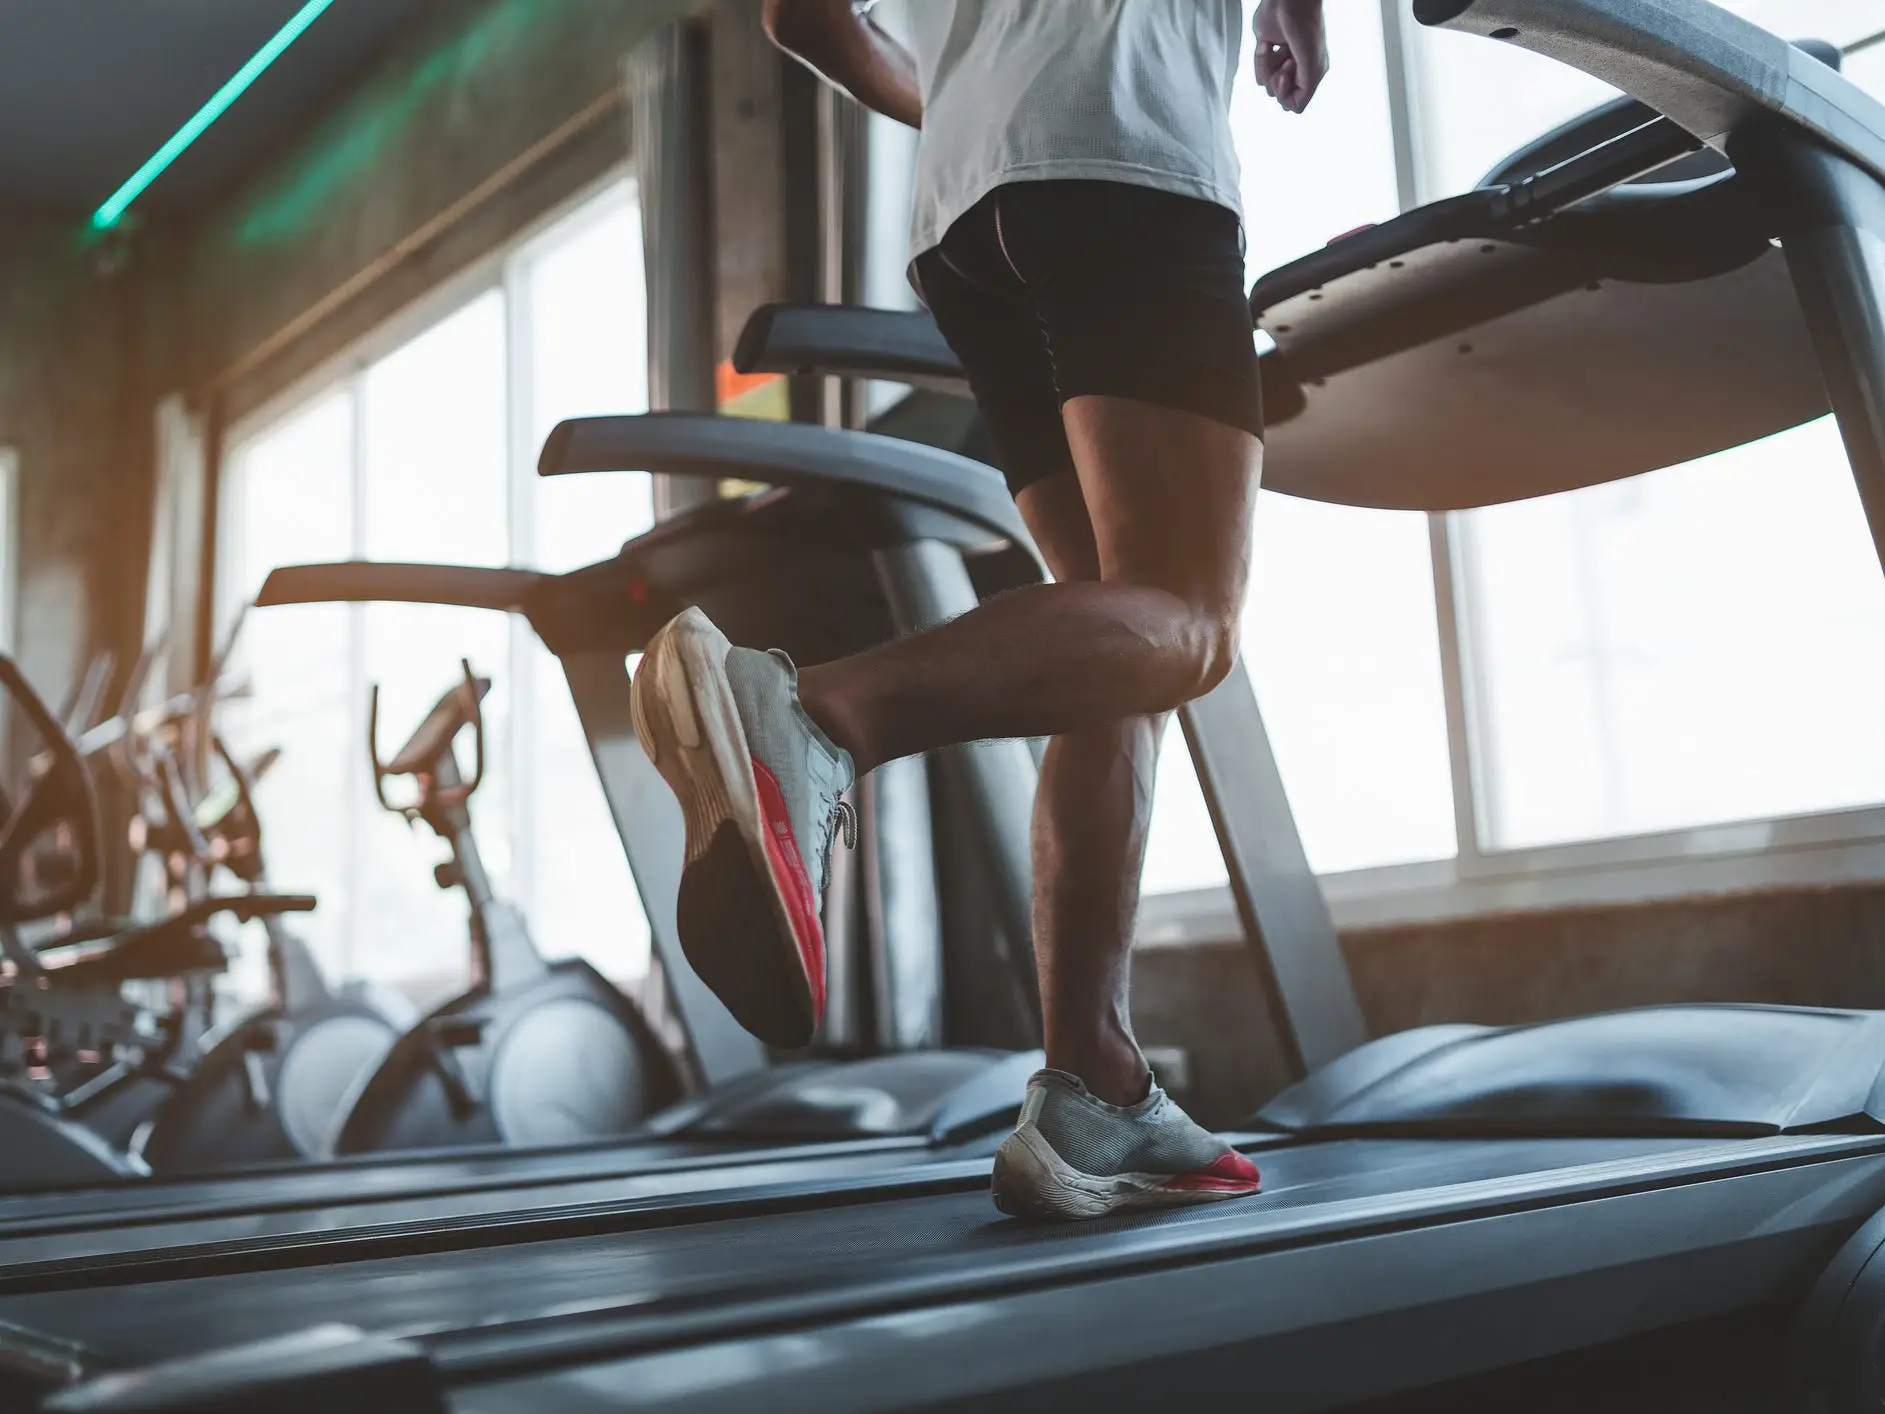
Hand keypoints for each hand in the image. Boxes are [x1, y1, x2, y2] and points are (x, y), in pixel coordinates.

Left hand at [1254, 0, 1328, 114]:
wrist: (1289, 1)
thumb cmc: (1305, 28)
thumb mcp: (1312, 65)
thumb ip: (1304, 92)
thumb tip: (1292, 110)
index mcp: (1312, 73)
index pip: (1295, 102)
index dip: (1287, 94)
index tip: (1287, 76)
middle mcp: (1298, 68)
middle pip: (1281, 94)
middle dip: (1278, 81)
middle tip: (1286, 62)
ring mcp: (1282, 59)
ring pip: (1268, 83)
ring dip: (1268, 67)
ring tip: (1277, 50)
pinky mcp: (1267, 49)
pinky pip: (1258, 69)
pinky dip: (1259, 59)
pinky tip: (1267, 45)